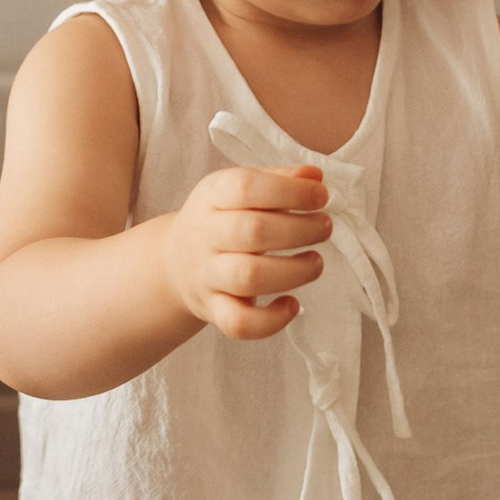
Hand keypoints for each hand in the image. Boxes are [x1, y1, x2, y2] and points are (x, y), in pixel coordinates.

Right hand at [166, 163, 330, 342]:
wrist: (175, 264)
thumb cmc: (222, 219)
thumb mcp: (240, 190)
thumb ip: (279, 180)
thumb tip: (314, 176)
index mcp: (212, 196)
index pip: (246, 187)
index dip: (290, 191)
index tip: (321, 196)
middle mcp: (205, 235)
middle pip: (252, 232)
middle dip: (300, 230)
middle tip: (325, 228)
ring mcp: (207, 276)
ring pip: (249, 277)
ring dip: (293, 271)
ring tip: (315, 263)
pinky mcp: (214, 310)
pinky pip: (240, 323)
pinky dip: (271, 320)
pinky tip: (293, 304)